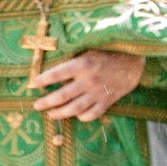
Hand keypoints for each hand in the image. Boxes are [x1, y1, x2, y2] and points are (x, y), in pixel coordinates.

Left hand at [31, 50, 145, 121]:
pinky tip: (76, 115)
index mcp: (81, 64)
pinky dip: (83, 117)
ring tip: (51, 114)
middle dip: (46, 102)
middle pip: (62, 95)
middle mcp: (88, 80)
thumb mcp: (88, 48)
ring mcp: (98, 92)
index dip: (42, 80)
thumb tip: (53, 62)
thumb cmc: (108, 51)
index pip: (56, 74)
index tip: (32, 84)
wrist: (134, 60)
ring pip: (75, 108)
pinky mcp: (108, 100)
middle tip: (36, 105)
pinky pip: (93, 113)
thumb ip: (73, 57)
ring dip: (61, 113)